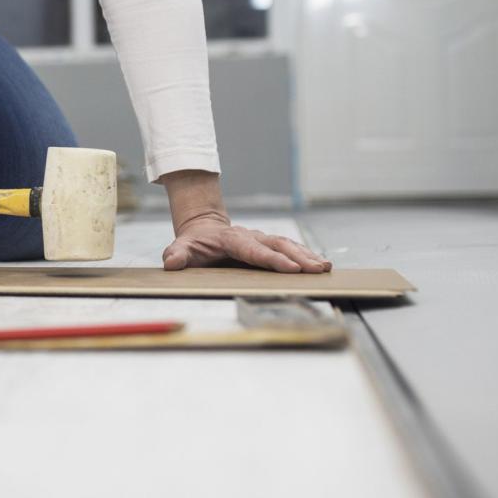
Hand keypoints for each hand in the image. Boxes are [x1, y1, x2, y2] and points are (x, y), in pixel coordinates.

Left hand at [162, 211, 331, 272]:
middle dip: (298, 257)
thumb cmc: (193, 243)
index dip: (272, 259)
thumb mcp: (181, 248)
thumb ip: (177, 254)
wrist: (203, 228)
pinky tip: (321, 263)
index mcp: (231, 239)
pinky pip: (289, 248)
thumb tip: (171, 262)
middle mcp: (250, 236)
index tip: (290, 268)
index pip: (253, 250)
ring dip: (306, 255)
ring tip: (325, 266)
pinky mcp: (267, 244)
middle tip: (317, 268)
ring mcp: (260, 239)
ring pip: (287, 244)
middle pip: (276, 245)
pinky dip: (305, 255)